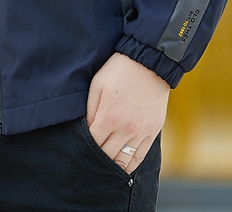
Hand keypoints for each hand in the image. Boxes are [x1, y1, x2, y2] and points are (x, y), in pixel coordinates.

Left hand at [86, 52, 169, 173]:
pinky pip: (141, 157)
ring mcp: (141, 132)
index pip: (93, 144)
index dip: (84, 148)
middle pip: (107, 156)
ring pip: (124, 161)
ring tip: (104, 168)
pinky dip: (130, 165)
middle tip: (88, 162)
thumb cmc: (119, 71)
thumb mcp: (98, 86)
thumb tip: (87, 130)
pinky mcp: (153, 131)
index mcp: (109, 117)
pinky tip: (122, 167)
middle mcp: (126, 129)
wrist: (149, 63)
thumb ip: (91, 111)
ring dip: (113, 166)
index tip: (79, 149)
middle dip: (96, 159)